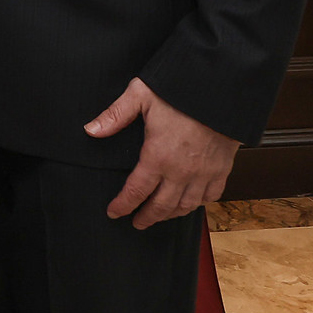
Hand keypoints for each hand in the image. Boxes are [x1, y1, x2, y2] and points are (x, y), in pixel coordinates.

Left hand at [87, 77, 239, 229]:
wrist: (221, 90)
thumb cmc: (180, 91)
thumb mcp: (140, 95)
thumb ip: (115, 115)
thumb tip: (91, 130)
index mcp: (158, 156)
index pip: (136, 190)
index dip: (123, 205)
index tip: (114, 213)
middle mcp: (181, 171)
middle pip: (161, 205)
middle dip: (147, 217)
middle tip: (137, 223)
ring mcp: (204, 173)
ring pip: (186, 205)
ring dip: (171, 214)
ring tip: (160, 216)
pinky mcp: (222, 169)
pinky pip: (211, 196)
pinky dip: (198, 204)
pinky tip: (190, 203)